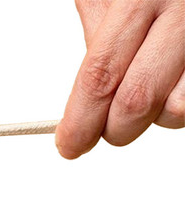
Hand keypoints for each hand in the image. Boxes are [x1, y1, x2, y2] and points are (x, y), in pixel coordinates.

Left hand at [56, 0, 183, 157]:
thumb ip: (99, 41)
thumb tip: (82, 107)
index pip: (101, 76)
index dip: (80, 121)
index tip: (70, 145)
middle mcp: (183, 11)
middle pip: (137, 102)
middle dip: (114, 129)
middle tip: (105, 127)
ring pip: (177, 111)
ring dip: (156, 115)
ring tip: (149, 84)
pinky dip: (178, 101)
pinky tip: (172, 79)